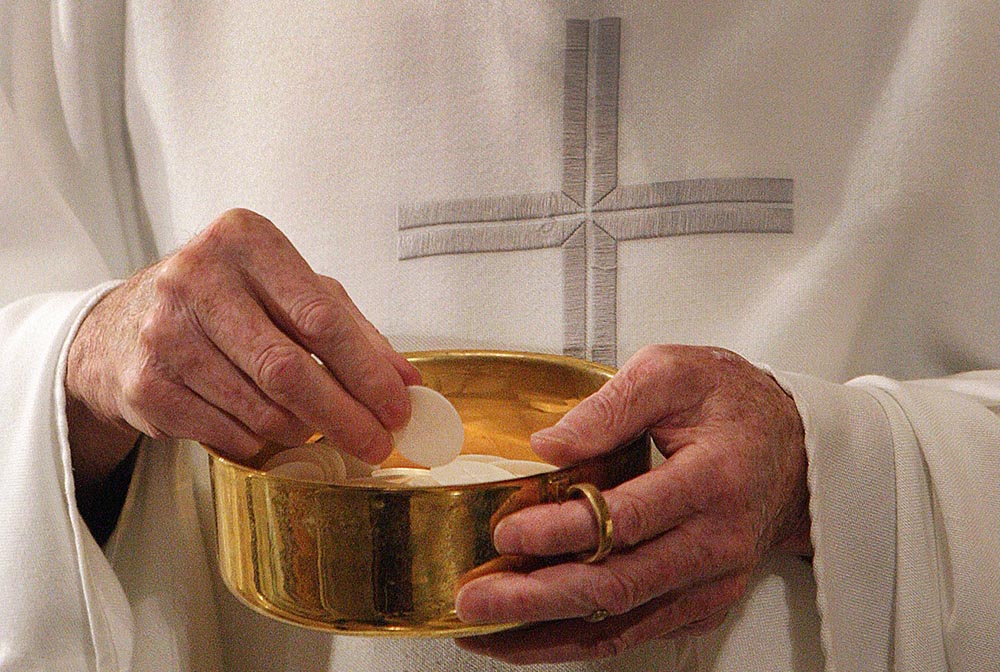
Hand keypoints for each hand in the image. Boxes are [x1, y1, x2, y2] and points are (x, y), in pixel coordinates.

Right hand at [66, 208, 419, 487]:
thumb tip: (407, 381)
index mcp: (244, 241)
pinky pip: (228, 434)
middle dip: (344, 415)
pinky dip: (261, 441)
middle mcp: (196, 278)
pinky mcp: (146, 384)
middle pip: (289, 369)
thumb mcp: (288, 292)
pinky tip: (267, 427)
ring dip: (303, 429)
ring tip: (314, 424)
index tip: (398, 406)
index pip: (320, 317)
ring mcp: (165, 333)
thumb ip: (351, 330)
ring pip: (261, 408)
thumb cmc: (225, 300)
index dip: (367, 371)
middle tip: (376, 441)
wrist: (123, 324)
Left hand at [455, 345, 808, 663]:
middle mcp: (717, 542)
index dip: (562, 531)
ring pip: (622, 622)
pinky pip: (635, 632)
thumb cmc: (732, 405)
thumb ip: (610, 405)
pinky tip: (529, 635)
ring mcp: (713, 582)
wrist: (794, 450)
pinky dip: (578, 639)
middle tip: (475, 600)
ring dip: (546, 631)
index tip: (507, 531)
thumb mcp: (674, 372)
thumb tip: (548, 446)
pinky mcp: (702, 603)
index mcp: (714, 479)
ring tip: (484, 630)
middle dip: (537, 598)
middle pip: (618, 584)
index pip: (627, 518)